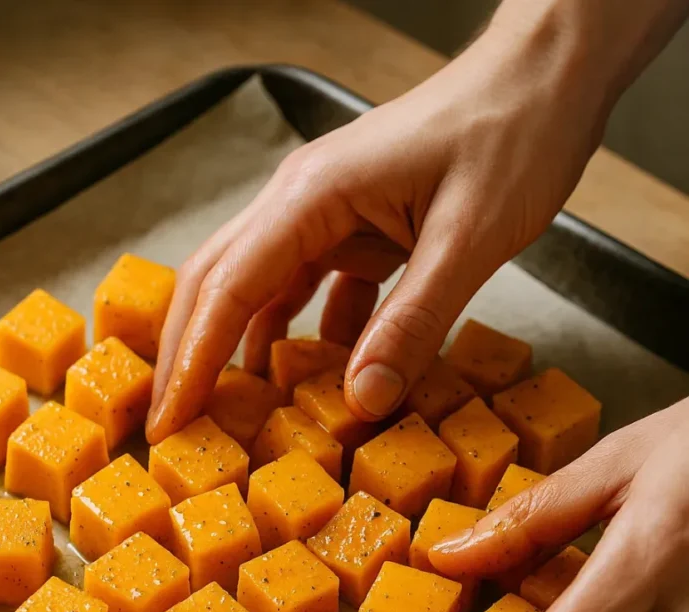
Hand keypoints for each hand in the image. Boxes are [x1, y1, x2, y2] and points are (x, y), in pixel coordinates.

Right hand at [146, 4, 617, 442]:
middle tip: (178, 428)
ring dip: (247, 354)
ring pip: (263, 293)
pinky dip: (313, 342)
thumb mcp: (469, 239)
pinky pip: (317, 295)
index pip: (227, 287)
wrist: (549, 79)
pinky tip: (324, 383)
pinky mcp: (359, 232)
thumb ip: (413, 324)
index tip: (168, 421)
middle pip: (221, 285)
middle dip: (193, 358)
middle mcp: (304, 203)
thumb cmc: (514, 133)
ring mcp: (329, 216)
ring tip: (237, 419)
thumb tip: (362, 402)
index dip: (191, 361)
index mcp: (312, 194)